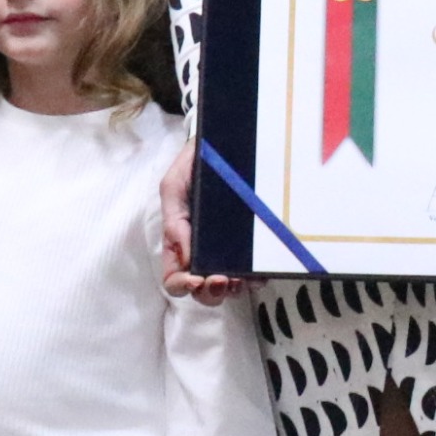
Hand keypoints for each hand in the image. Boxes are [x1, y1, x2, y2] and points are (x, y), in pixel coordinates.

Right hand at [157, 138, 247, 302]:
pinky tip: (261, 271)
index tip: (195, 278)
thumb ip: (174, 220)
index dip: (183, 285)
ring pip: (231, 287)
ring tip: (241, 277)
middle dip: (211, 292)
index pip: (174, 278)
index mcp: (179, 243)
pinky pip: (257, 272)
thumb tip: (185, 258)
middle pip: (203, 291)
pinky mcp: (253, 246)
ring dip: (235, 289)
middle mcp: (203, 253)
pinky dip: (258, 277)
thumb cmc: (194, 164)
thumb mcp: (174, 186)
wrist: (226, 143)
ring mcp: (229, 251)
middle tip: (222, 279)